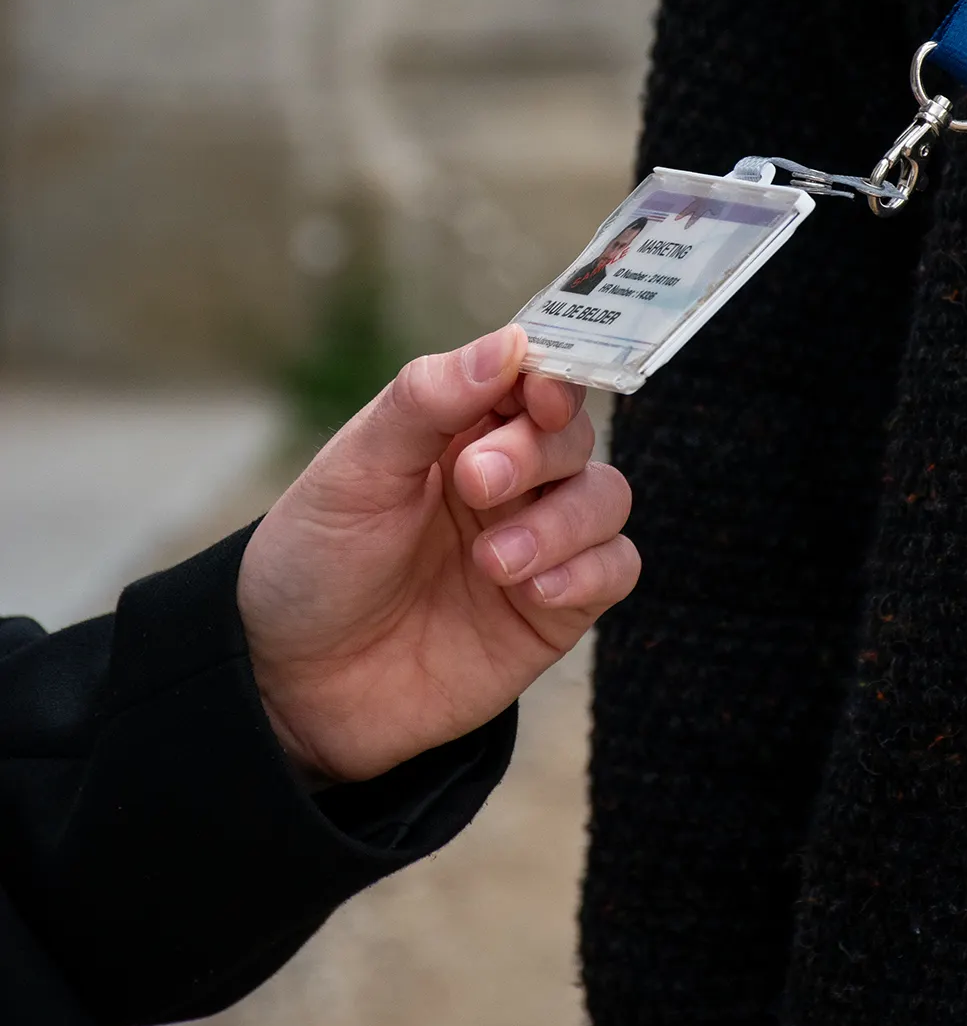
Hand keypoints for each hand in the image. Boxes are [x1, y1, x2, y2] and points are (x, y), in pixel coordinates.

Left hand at [237, 325, 636, 782]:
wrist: (293, 684)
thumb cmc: (314, 563)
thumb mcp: (355, 470)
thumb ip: (429, 401)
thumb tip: (511, 341)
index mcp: (457, 427)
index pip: (532, 376)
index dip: (549, 376)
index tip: (536, 395)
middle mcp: (507, 477)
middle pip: (573, 433)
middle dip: (536, 452)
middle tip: (474, 484)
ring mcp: (534, 541)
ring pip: (606, 497)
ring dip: (562, 521)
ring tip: (491, 561)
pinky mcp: (552, 610)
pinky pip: (614, 569)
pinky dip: (587, 571)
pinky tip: (530, 590)